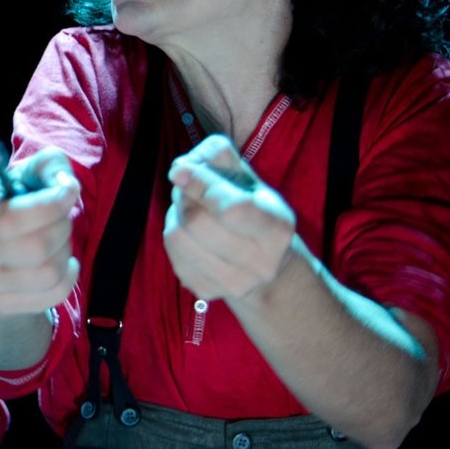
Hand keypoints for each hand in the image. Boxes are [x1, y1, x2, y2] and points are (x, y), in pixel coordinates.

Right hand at [0, 147, 80, 314]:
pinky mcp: (2, 305)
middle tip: (62, 218)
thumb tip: (64, 186)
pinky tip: (60, 263)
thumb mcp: (27, 175)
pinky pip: (54, 294)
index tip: (68, 192)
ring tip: (59, 241)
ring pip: (47, 274)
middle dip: (62, 228)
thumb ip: (50, 165)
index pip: (9, 219)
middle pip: (35, 248)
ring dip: (65, 252)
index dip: (49, 207)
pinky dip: (68, 276)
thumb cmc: (15, 205)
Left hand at [164, 134, 295, 301]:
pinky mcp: (206, 292)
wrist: (266, 266)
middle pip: (196, 222)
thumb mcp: (248, 178)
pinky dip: (174, 235)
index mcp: (277, 229)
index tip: (179, 170)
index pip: (232, 209)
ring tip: (189, 209)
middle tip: (187, 188)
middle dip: (183, 196)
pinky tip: (190, 233)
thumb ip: (219, 157)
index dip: (200, 185)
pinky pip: (172, 255)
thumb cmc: (254, 209)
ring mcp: (234, 283)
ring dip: (175, 215)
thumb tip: (184, 165)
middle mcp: (260, 263)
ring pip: (177, 238)